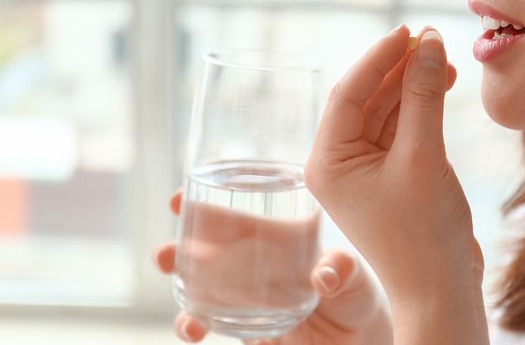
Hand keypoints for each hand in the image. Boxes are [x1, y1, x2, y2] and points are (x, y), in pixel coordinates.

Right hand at [153, 191, 391, 343]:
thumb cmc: (360, 302)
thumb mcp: (356, 280)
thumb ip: (343, 271)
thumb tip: (324, 277)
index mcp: (282, 242)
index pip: (241, 218)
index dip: (209, 206)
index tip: (180, 199)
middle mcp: (259, 266)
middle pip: (211, 250)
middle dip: (181, 247)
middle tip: (163, 254)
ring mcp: (249, 297)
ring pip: (203, 286)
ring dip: (180, 283)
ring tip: (168, 290)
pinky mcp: (246, 328)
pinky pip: (211, 323)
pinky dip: (194, 323)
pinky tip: (192, 326)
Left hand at [304, 26, 487, 341]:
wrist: (442, 290)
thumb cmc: (424, 234)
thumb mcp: (423, 156)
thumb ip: (424, 96)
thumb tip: (429, 42)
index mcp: (326, 162)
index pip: (347, 93)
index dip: (378, 58)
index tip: (409, 30)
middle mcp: (338, 163)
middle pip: (367, 98)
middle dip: (399, 68)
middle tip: (432, 38)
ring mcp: (364, 170)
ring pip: (387, 111)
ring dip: (414, 85)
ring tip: (446, 59)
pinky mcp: (390, 175)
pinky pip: (401, 130)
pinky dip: (421, 108)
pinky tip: (443, 84)